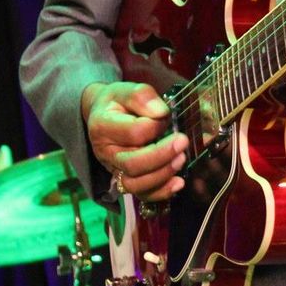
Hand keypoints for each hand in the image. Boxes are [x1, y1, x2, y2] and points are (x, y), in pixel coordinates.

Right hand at [81, 81, 186, 201]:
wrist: (104, 115)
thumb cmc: (117, 103)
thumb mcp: (125, 90)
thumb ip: (142, 96)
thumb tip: (161, 112)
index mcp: (102, 127)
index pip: (132, 133)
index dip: (154, 125)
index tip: (166, 115)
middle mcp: (105, 153)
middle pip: (132, 164)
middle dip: (162, 155)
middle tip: (182, 141)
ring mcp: (114, 170)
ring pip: (136, 184)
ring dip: (162, 175)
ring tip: (181, 159)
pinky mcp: (125, 180)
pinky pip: (142, 195)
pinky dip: (161, 192)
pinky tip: (179, 183)